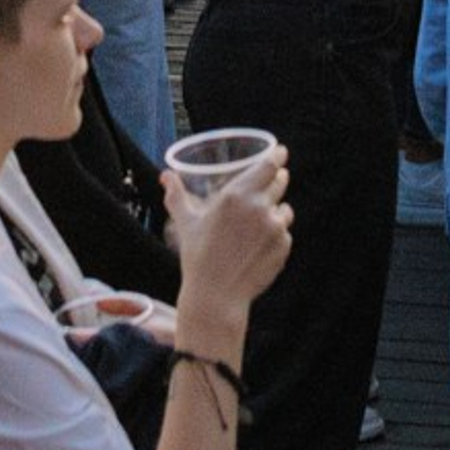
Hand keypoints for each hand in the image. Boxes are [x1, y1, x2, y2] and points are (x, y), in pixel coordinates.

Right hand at [165, 143, 292, 318]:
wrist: (216, 296)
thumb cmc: (198, 257)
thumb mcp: (186, 222)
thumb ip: (176, 195)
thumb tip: (165, 174)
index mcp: (236, 195)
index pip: (268, 165)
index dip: (277, 156)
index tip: (280, 152)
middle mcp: (259, 207)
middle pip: (280, 182)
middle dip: (277, 179)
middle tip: (272, 181)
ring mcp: (274, 227)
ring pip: (284, 209)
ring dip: (276, 209)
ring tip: (260, 222)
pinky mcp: (284, 246)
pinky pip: (284, 233)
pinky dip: (276, 234)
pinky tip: (259, 245)